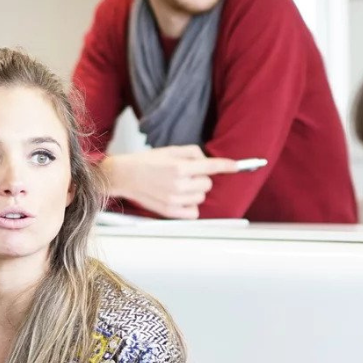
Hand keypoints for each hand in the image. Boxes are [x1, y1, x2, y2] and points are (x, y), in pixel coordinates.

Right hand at [100, 146, 240, 218]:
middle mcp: (178, 185)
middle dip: (201, 178)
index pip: (212, 167)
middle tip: (186, 174)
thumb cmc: (147, 161)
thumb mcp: (170, 150)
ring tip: (180, 186)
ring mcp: (174, 200)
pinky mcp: (170, 212)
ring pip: (201, 198)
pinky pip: (194, 213)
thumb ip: (193, 153)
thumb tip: (208, 161)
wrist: (125, 176)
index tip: (237, 166)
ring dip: (195, 192)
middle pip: (208, 184)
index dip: (227, 166)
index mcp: (179, 167)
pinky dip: (191, 206)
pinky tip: (181, 198)